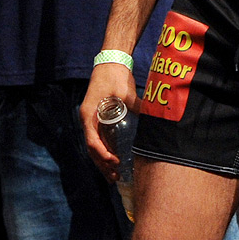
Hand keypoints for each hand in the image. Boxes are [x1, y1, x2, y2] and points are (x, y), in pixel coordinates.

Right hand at [81, 61, 137, 183]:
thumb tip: (151, 118)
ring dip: (102, 160)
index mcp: (89, 115)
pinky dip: (104, 150)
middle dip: (102, 164)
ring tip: (113, 175)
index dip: (103, 156)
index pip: (92, 142)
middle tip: (114, 177)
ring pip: (94, 145)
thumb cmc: (115, 76)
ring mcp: (91, 119)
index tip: (115, 162)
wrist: (111, 61)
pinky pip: (99, 139)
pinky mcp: (97, 117)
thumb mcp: (125, 92)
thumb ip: (136, 106)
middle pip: (91, 148)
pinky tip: (114, 159)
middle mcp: (87, 119)